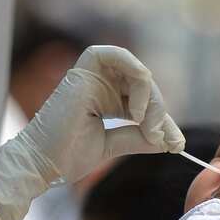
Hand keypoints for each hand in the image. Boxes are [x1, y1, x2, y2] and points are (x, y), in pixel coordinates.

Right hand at [0, 46, 184, 219]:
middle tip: (161, 138)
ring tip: (147, 127)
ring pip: (138, 73)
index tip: (177, 145)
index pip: (144, 101)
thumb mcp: (114, 146)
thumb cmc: (68, 156)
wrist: (42, 163)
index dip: (164, 120)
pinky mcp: (86, 69)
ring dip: (151, 99)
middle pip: (145, 86)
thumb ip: (139, 138)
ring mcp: (93, 74)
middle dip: (160, 111)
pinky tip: (135, 111)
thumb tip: (171, 140)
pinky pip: (120, 55)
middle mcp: (100, 83)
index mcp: (105, 99)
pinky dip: (137, 80)